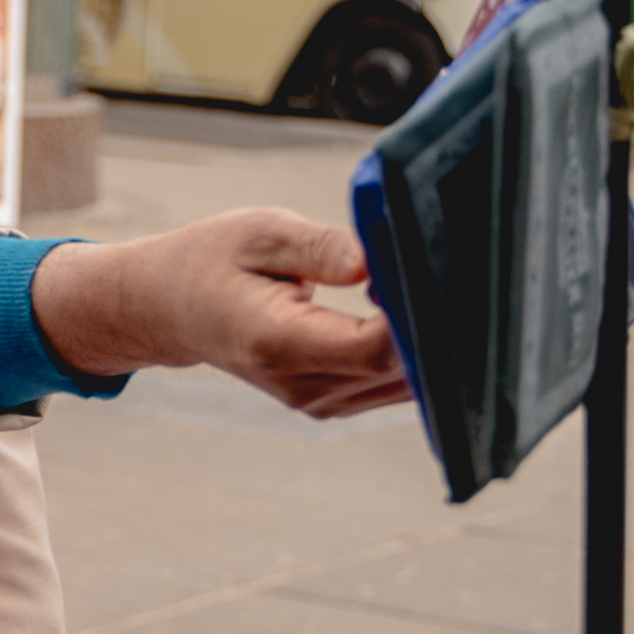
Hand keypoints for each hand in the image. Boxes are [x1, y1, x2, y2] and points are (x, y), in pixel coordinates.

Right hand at [29, 210, 410, 418]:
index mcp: (279, 342)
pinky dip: (415, 354)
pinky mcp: (332, 400)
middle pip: (401, 372)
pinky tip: (419, 311)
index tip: (439, 272)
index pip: (374, 348)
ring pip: (407, 386)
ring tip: (442, 288)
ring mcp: (318, 401)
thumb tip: (375, 261)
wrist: (170, 308)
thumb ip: (320, 248)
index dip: (418, 317)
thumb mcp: (259, 232)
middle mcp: (302, 386)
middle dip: (439, 329)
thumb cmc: (212, 261)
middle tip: (462, 274)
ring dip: (433, 344)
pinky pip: (393, 385)